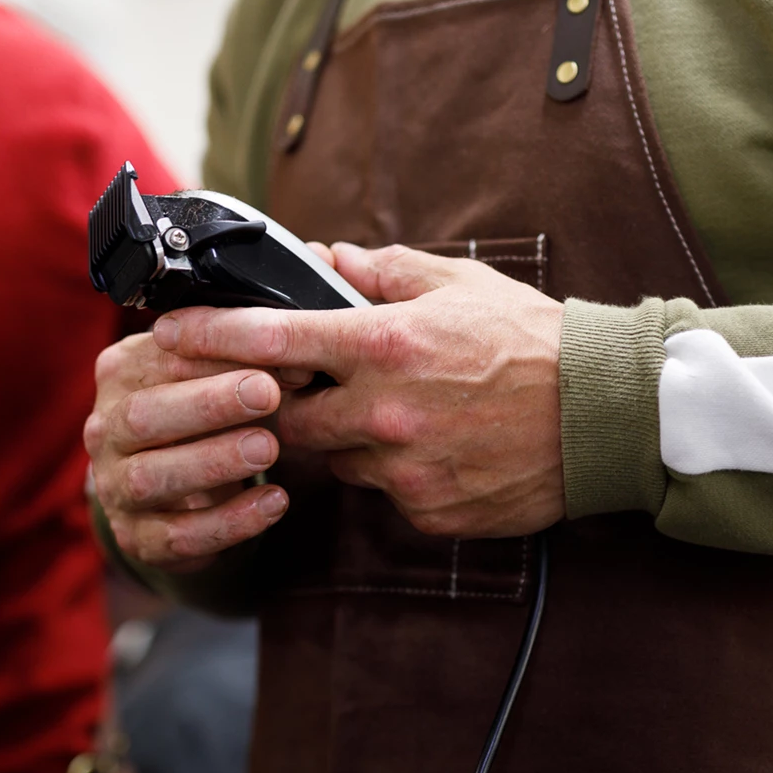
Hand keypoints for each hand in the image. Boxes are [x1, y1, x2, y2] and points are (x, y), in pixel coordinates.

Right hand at [85, 332, 301, 570]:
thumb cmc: (207, 419)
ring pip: (149, 478)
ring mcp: (113, 488)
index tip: (269, 354)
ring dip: (212, 462)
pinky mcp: (136, 537)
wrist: (183, 491)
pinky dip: (228, 522)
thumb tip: (295, 364)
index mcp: (120, 374)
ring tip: (268, 449)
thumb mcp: (221, 381)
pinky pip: (177, 536)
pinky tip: (273, 502)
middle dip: (207, 405)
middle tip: (267, 394)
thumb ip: (248, 365)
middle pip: (141, 416)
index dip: (214, 357)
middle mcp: (105, 430)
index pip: (159, 358)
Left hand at [151, 244, 564, 538]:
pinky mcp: (428, 513)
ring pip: (340, 461)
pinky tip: (443, 448)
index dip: (210, 337)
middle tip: (308, 387)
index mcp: (385, 345)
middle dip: (284, 404)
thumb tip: (328, 259)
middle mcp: (384, 412)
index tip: (167, 333)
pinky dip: (400, 473)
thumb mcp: (459, 285)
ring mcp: (404, 470)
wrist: (605, 415)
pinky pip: (388, 495)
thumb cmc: (534, 340)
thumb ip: (384, 273)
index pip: (271, 340)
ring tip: (409, 414)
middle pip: (287, 418)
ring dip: (352, 439)